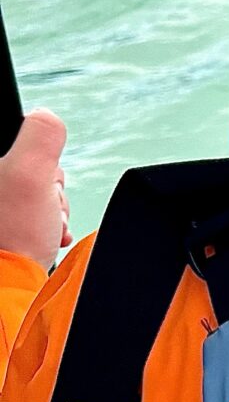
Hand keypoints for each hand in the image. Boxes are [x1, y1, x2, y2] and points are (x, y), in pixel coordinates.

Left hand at [0, 110, 72, 268]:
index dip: (39, 158)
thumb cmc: (13, 235)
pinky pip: (34, 211)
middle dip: (49, 187)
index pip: (19, 142)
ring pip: (35, 190)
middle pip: (30, 166)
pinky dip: (46, 222)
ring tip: (43, 226)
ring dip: (51, 207)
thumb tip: (46, 116)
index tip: (41, 181)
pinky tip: (45, 234)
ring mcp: (3, 205)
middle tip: (42, 206)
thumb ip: (42, 134)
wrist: (15, 285)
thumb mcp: (31, 173)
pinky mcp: (7, 225)